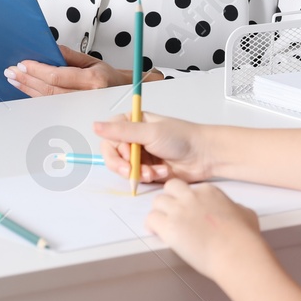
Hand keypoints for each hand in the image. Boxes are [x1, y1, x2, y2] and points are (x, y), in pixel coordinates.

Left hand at [6, 44, 164, 97]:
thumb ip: (69, 56)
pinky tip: (27, 90)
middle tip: (12, 72)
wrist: (122, 94)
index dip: (38, 70)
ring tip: (15, 80)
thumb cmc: (109, 77)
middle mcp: (87, 96)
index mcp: (93, 80)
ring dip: (28, 89)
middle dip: (28, 80)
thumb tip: (50, 49)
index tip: (23, 64)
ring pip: (49, 99)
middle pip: (50, 89)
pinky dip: (37, 97)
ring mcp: (81, 108)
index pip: (58, 75)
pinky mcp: (75, 115)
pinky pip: (52, 105)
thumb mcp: (92, 60)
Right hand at [93, 112, 215, 184]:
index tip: (127, 156)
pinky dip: (148, 177)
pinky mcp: (148, 169)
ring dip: (138, 172)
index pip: (109, 137)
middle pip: (113, 155)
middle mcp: (134, 137)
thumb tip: (95, 125)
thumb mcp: (150, 132)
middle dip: (125, 166)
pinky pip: (137, 177)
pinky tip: (161, 173)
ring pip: (124, 169)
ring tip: (155, 171)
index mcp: (132, 122)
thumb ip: (121, 131)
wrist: (204, 156)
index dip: (115, 150)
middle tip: (135, 171)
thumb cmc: (181, 138)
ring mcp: (140, 154)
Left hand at [144, 179, 263, 280]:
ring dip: (159, 212)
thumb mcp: (246, 214)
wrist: (235, 253)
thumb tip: (234, 211)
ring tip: (162, 225)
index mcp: (209, 192)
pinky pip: (150, 219)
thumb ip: (235, 208)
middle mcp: (192, 197)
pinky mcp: (169, 227)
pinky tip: (157, 233)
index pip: (191, 188)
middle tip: (172, 213)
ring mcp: (179, 210)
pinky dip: (151, 226)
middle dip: (170, 198)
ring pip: (157, 201)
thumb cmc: (243, 238)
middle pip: (171, 188)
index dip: (188, 200)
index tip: (189, 210)